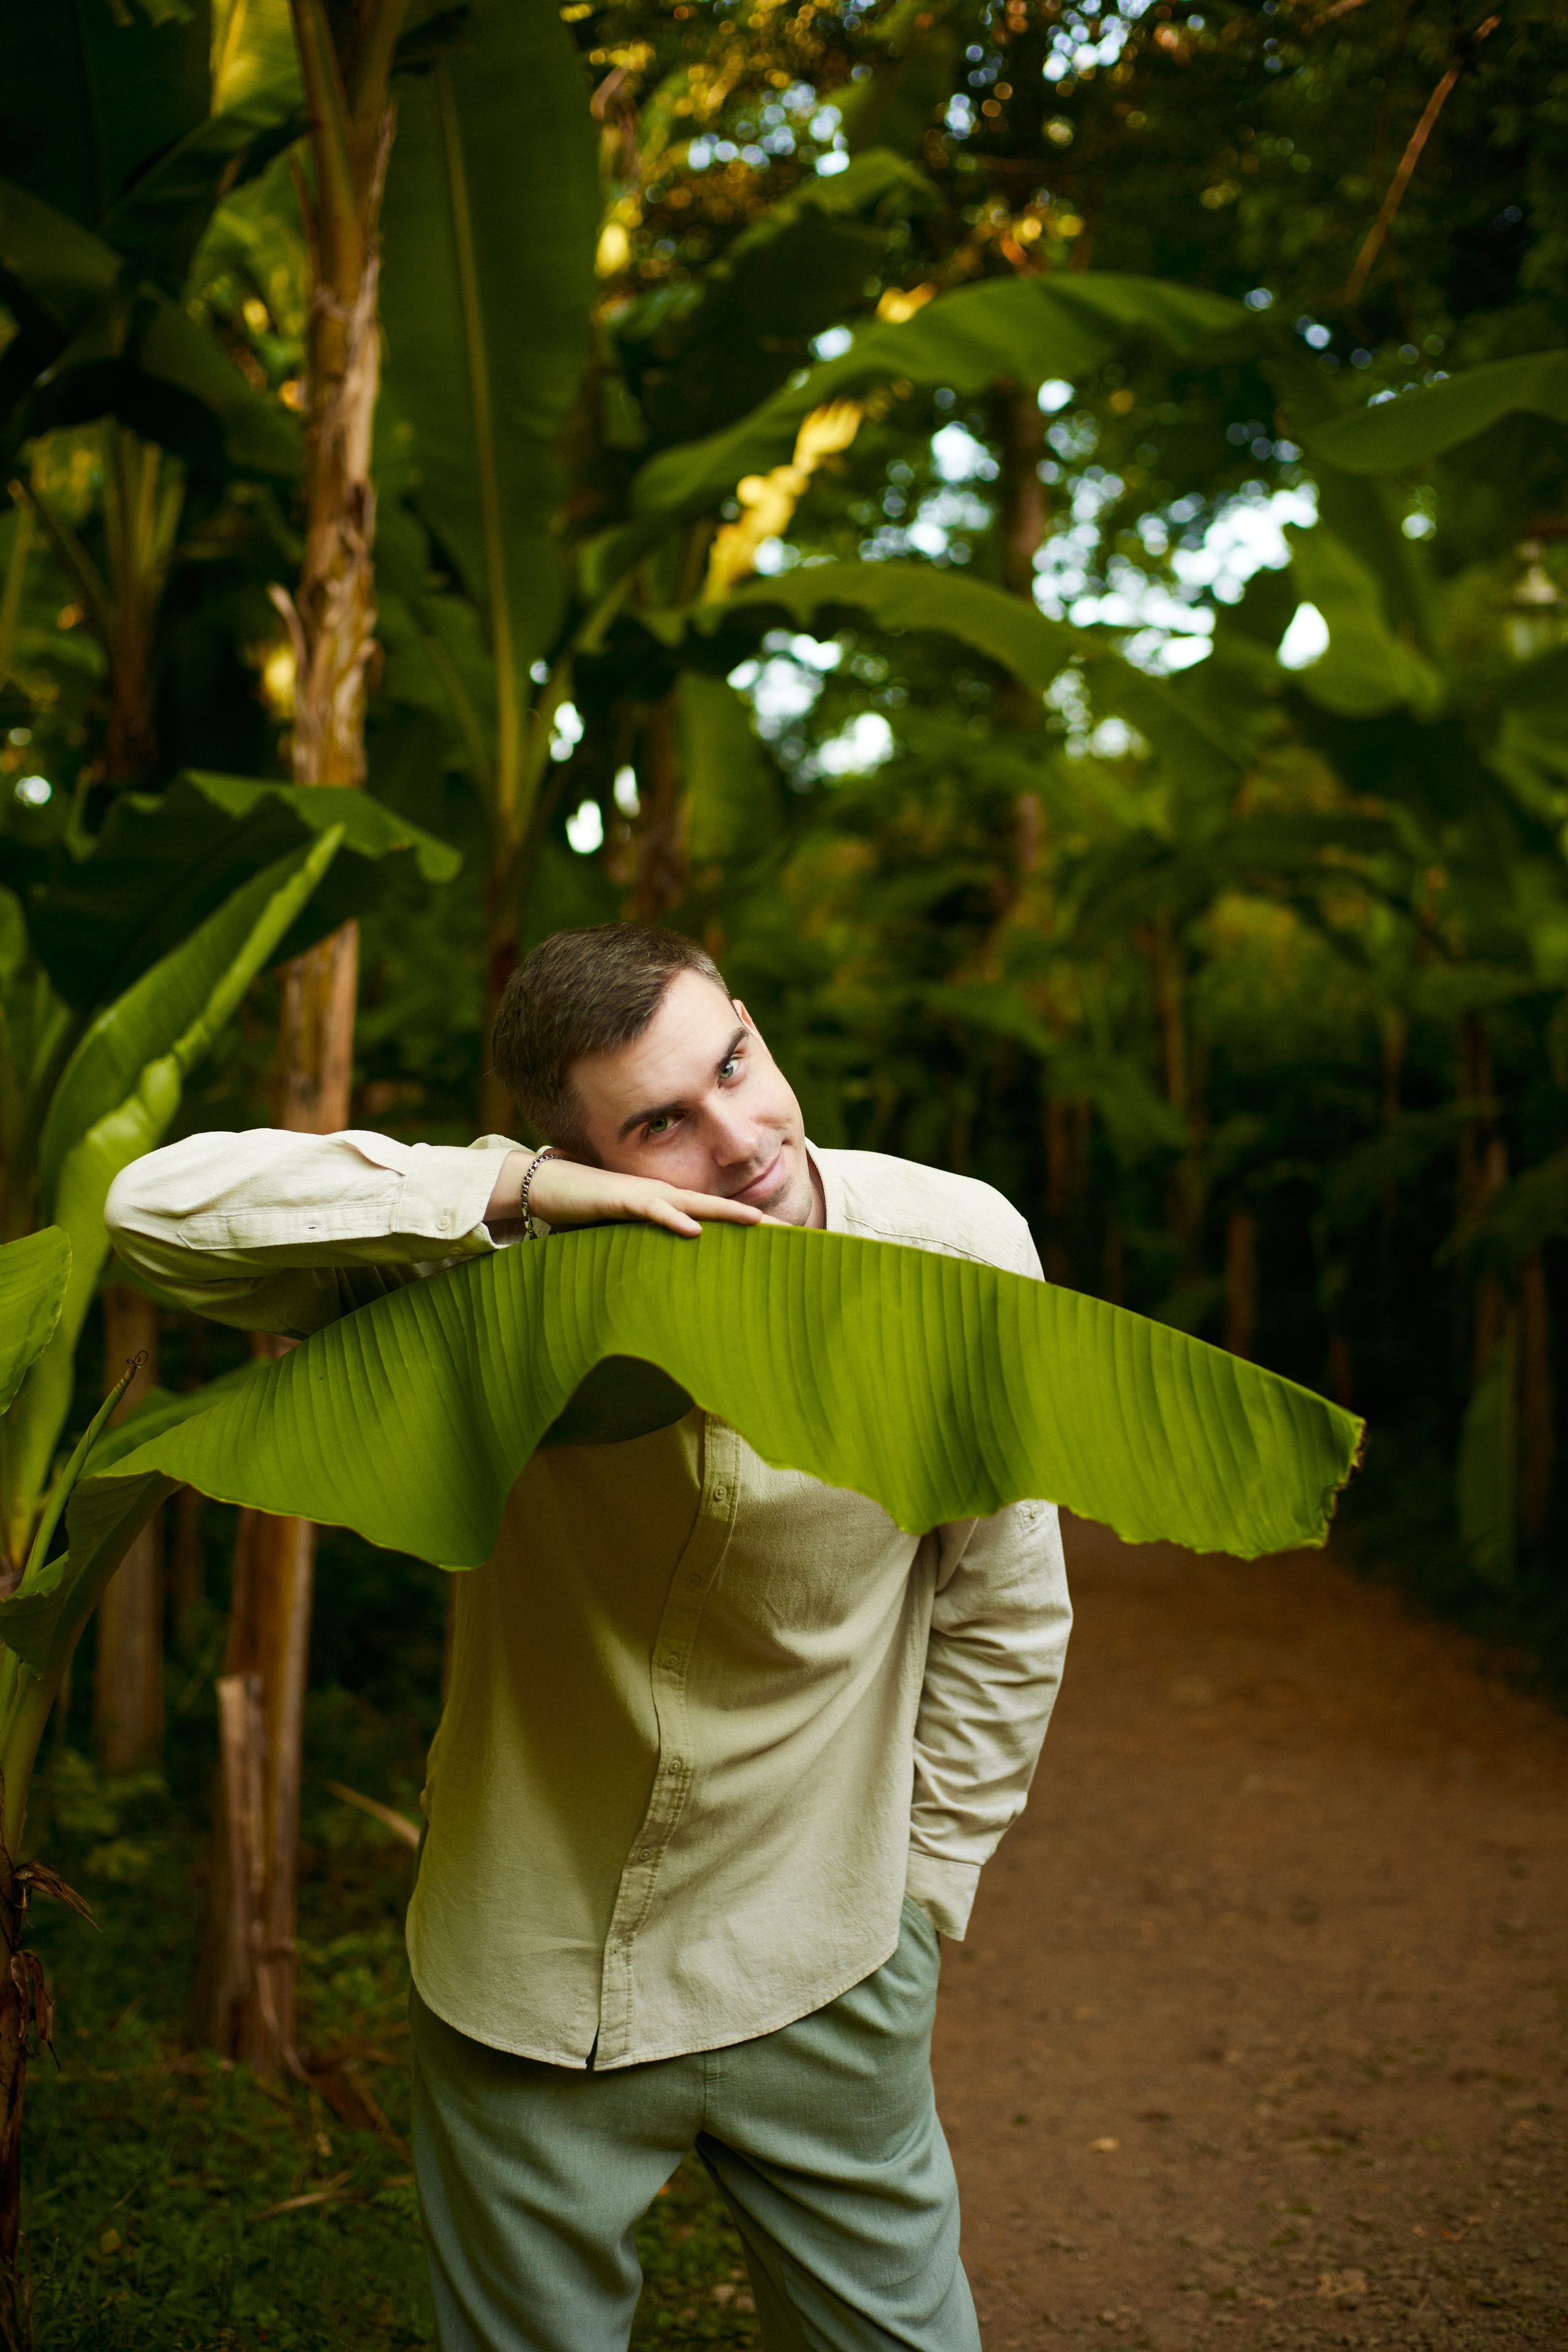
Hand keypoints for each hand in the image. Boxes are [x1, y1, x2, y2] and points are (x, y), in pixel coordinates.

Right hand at [486, 1151, 763, 1239]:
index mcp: (666, 1204)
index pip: (712, 1215)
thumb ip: (647, 1247)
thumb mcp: (623, 1234)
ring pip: (691, 1204)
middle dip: (750, 1217)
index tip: (775, 1237)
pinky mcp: (620, 1200)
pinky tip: (694, 1230)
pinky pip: (651, 1209)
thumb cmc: (584, 1211)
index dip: (742, 1223)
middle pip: (714, 1207)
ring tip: (756, 1221)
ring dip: (724, 1212)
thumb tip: (669, 1272)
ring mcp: (642, 1195)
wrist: (547, 1187)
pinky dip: (672, 1218)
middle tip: (786, 1230)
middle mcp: (661, 1196)